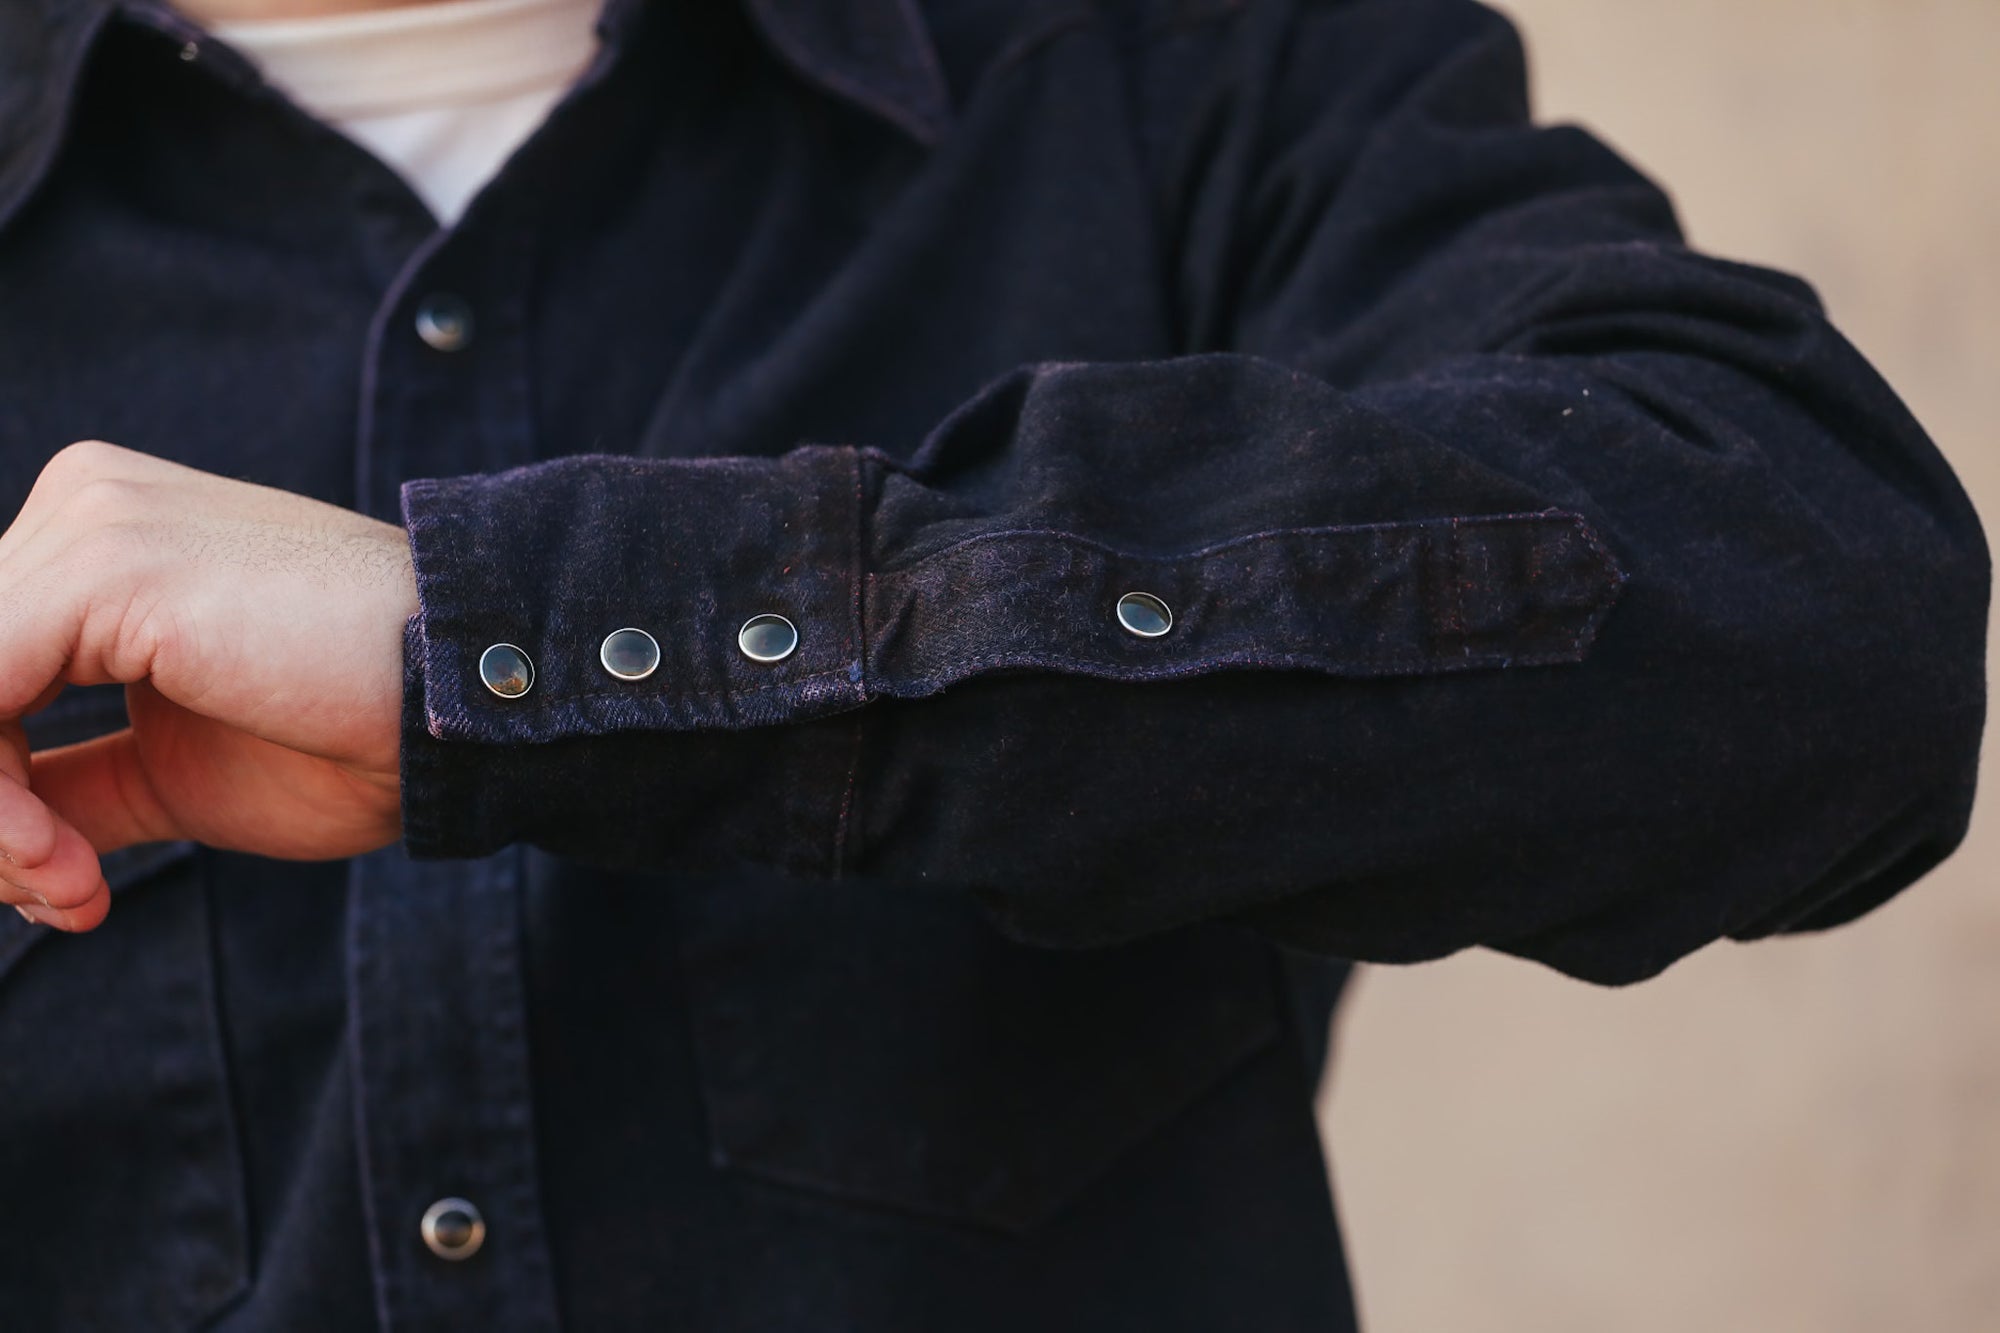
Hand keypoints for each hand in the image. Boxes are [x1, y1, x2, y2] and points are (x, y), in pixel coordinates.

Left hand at [0, 441, 417, 930]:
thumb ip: (69, 778)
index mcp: (101, 543)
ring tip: (67, 885)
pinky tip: (68, 863)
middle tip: (57, 894)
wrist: (470, 702)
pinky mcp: (108, 562)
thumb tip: (0, 836)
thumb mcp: (176, 769)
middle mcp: (83, 509)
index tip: (62, 885)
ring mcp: (91, 524)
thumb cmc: (360, 734)